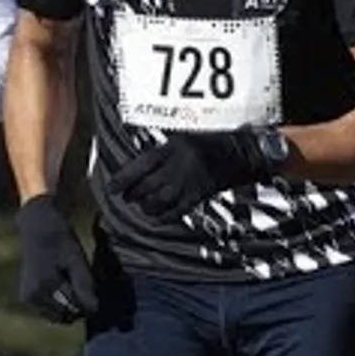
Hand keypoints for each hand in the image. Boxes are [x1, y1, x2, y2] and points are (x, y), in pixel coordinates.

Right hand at [15, 195, 97, 324]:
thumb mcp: (77, 260)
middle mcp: (32, 298)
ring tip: (75, 283)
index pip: (75, 309)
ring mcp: (28, 299)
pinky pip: (50, 310)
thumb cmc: (61, 241)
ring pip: (57, 315)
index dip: (91, 302)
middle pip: (65, 315)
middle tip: (85, 284)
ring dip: (70, 305)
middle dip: (79, 306)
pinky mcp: (27, 297)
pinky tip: (66, 286)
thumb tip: (94, 310)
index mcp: (44, 288)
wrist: (38, 228)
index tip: (96, 289)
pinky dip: (61, 303)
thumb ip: (84, 285)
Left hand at [106, 129, 279, 222]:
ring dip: (145, 206)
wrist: (242, 152)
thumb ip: (162, 153)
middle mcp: (179, 167)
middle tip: (126, 196)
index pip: (140, 166)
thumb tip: (137, 170)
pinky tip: (156, 216)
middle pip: (146, 186)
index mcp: (173, 148)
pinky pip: (175, 212)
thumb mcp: (182, 138)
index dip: (123, 179)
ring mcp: (189, 183)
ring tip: (141, 205)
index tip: (112, 188)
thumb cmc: (211, 141)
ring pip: (157, 201)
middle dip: (132, 194)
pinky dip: (162, 217)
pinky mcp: (198, 196)